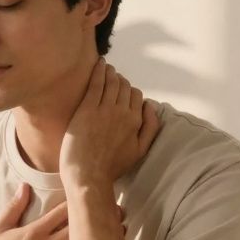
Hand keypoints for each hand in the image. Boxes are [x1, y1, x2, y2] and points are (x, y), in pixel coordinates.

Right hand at [0, 184, 128, 239]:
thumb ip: (14, 207)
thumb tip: (25, 186)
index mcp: (34, 232)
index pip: (65, 212)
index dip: (82, 202)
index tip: (95, 195)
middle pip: (80, 228)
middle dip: (99, 217)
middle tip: (118, 210)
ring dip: (102, 239)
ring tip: (120, 229)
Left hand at [60, 57, 160, 189]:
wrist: (88, 175)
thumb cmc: (112, 167)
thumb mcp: (140, 150)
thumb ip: (150, 128)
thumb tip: (152, 106)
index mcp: (136, 121)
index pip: (137, 96)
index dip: (130, 91)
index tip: (122, 90)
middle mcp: (123, 112)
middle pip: (124, 87)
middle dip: (120, 80)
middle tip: (112, 76)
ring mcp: (105, 108)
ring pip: (112, 81)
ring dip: (110, 71)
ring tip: (105, 67)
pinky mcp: (87, 108)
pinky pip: (96, 82)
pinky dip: (98, 70)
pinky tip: (98, 63)